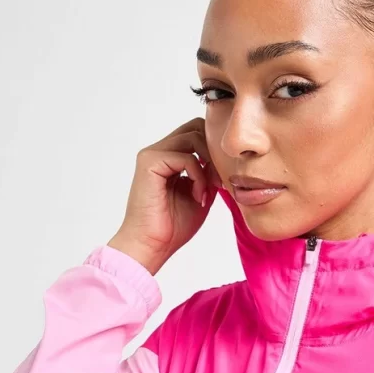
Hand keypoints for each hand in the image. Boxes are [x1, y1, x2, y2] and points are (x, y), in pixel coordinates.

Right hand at [107, 116, 221, 273]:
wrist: (152, 245)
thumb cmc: (172, 227)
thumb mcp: (201, 194)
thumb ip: (209, 174)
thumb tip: (223, 160)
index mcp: (169, 158)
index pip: (197, 134)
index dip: (215, 151)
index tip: (221, 180)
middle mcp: (159, 151)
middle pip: (196, 127)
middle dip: (213, 152)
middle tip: (218, 181)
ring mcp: (152, 154)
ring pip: (193, 136)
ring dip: (208, 164)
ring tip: (206, 191)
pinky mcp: (149, 162)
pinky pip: (186, 157)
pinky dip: (199, 176)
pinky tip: (198, 197)